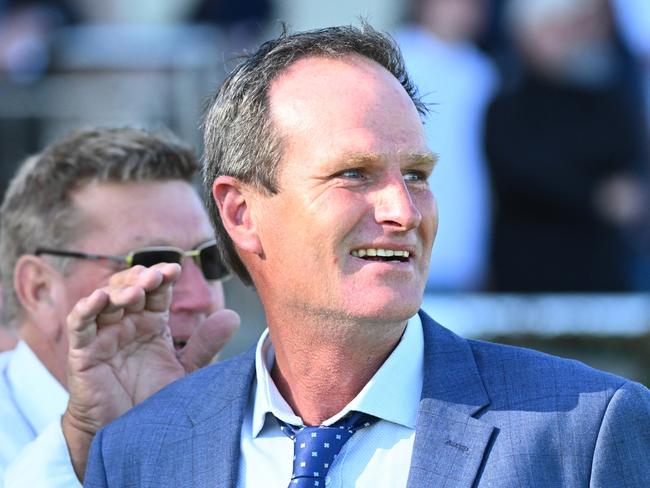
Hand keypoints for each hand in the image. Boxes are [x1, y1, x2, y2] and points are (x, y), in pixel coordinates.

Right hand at [61, 263, 238, 479]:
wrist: (127, 434)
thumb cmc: (154, 400)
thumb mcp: (184, 370)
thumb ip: (205, 344)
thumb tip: (233, 316)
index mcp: (152, 322)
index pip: (157, 291)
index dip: (163, 277)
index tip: (175, 270)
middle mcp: (128, 323)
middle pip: (131, 288)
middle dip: (142, 278)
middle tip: (156, 277)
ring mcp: (104, 334)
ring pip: (107, 301)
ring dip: (119, 290)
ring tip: (136, 290)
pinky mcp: (83, 351)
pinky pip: (80, 325)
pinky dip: (86, 309)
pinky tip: (98, 299)